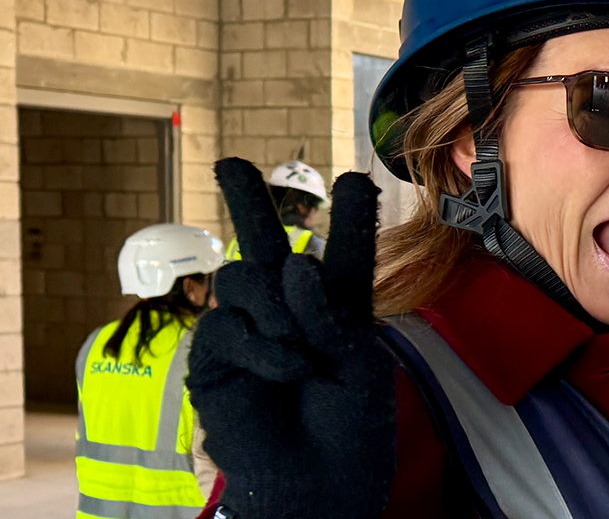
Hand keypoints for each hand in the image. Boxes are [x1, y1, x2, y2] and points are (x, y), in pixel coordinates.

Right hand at [186, 158, 393, 518]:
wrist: (321, 478)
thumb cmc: (350, 425)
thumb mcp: (358, 359)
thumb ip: (328, 309)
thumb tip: (292, 263)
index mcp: (336, 310)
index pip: (341, 255)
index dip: (347, 219)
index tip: (354, 181)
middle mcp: (290, 313)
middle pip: (266, 246)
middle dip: (245, 202)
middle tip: (231, 165)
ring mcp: (250, 332)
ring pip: (244, 276)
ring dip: (278, 306)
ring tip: (303, 349)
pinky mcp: (216, 358)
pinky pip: (229, 326)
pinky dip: (265, 346)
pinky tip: (290, 370)